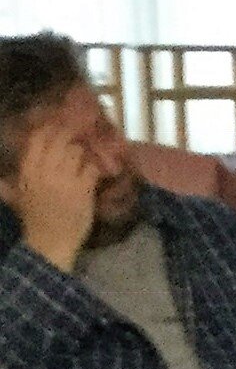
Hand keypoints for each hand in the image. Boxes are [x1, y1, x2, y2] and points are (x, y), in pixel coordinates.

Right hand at [0, 119, 97, 270]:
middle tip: (76, 135)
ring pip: (76, 152)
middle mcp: (45, 171)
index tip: (57, 125)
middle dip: (69, 136)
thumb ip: (9, 182)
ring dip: (82, 153)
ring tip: (84, 156)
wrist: (51, 242)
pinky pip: (91, 169)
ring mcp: (66, 180)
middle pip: (60, 141)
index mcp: (27, 170)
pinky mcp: (83, 190)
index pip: (38, 139)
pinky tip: (94, 172)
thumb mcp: (17, 196)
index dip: (49, 129)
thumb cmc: (34, 219)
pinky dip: (94, 169)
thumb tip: (1, 177)